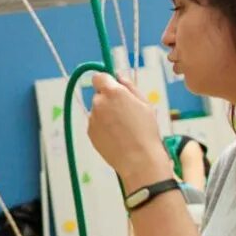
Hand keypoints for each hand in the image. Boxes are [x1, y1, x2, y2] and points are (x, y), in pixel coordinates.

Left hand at [87, 73, 170, 188]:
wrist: (139, 160)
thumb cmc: (146, 131)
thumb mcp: (145, 103)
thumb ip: (129, 85)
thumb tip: (118, 75)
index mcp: (112, 92)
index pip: (98, 76)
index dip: (106, 81)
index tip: (113, 87)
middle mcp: (98, 103)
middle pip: (99, 95)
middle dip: (109, 100)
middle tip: (125, 113)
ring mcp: (92, 118)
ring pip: (97, 110)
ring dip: (106, 115)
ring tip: (123, 128)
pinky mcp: (90, 132)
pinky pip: (95, 124)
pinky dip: (103, 127)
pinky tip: (117, 136)